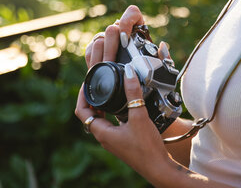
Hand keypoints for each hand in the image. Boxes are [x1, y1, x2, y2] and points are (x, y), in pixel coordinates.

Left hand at [76, 5, 171, 177]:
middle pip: (89, 115)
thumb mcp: (140, 116)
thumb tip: (128, 72)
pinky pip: (110, 124)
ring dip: (101, 105)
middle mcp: (104, 137)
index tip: (88, 82)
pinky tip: (123, 106)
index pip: (82, 111)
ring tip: (108, 90)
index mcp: (102, 132)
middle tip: (98, 83)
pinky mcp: (121, 142)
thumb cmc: (147, 147)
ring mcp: (112, 141)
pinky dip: (111, 113)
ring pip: (100, 120)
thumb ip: (133, 93)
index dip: (82, 95)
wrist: (159, 168)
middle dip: (91, 98)